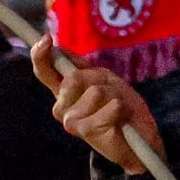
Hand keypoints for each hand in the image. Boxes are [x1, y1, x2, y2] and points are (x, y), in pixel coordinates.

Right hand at [31, 39, 167, 176]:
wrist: (138, 140)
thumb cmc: (120, 107)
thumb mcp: (103, 79)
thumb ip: (80, 66)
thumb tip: (58, 46)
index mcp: (65, 91)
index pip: (44, 70)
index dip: (40, 54)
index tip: (47, 39)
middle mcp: (62, 106)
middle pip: (73, 78)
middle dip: (98, 79)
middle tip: (111, 94)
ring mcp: (71, 120)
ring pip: (95, 91)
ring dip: (115, 95)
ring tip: (118, 109)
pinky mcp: (86, 131)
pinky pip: (111, 106)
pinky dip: (121, 109)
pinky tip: (121, 120)